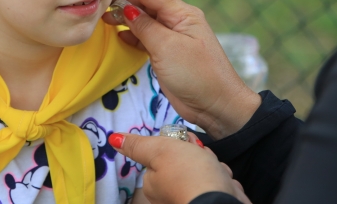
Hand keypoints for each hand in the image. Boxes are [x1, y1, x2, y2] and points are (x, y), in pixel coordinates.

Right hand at [103, 0, 260, 138]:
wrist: (218, 107)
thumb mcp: (167, 47)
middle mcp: (177, 21)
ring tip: (102, 12)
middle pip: (145, 3)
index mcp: (182, 13)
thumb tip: (125, 8)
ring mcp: (172, 38)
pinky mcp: (167, 54)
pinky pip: (145, 37)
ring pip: (143, 20)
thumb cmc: (197, 75)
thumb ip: (144, 27)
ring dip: (124, 16)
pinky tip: (117, 33)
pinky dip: (130, 34)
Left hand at [109, 132, 250, 203]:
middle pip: (186, 161)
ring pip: (205, 170)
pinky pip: (219, 183)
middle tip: (201, 157)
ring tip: (214, 172)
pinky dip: (223, 180)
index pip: (165, 154)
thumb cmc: (190, 174)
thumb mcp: (160, 150)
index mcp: (154, 183)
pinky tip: (224, 182)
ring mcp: (191, 197)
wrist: (222, 202)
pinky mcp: (212, 200)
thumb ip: (138, 145)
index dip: (178, 144)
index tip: (186, 144)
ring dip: (213, 166)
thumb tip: (113, 139)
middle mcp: (170, 193)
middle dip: (198, 155)